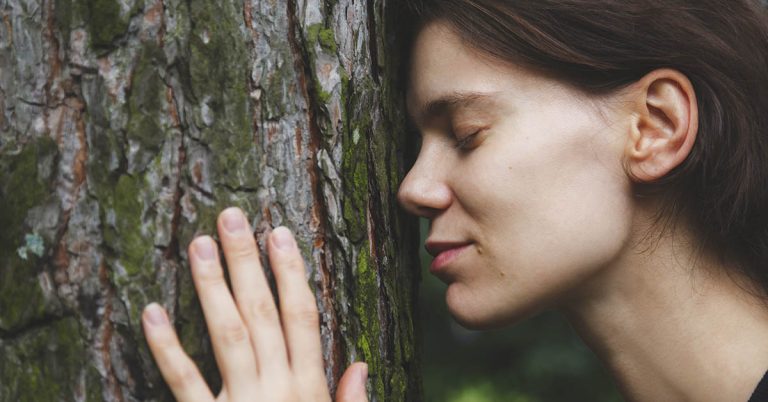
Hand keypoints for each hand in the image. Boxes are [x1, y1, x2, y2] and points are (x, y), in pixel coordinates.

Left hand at [141, 207, 367, 401]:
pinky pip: (182, 382)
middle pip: (261, 314)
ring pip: (226, 335)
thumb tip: (359, 364)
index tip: (280, 235)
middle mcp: (276, 389)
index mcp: (309, 389)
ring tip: (198, 245)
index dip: (291, 273)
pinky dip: (166, 347)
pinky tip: (152, 311)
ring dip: (211, 287)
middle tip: (231, 218)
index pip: (303, 318)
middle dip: (247, 263)